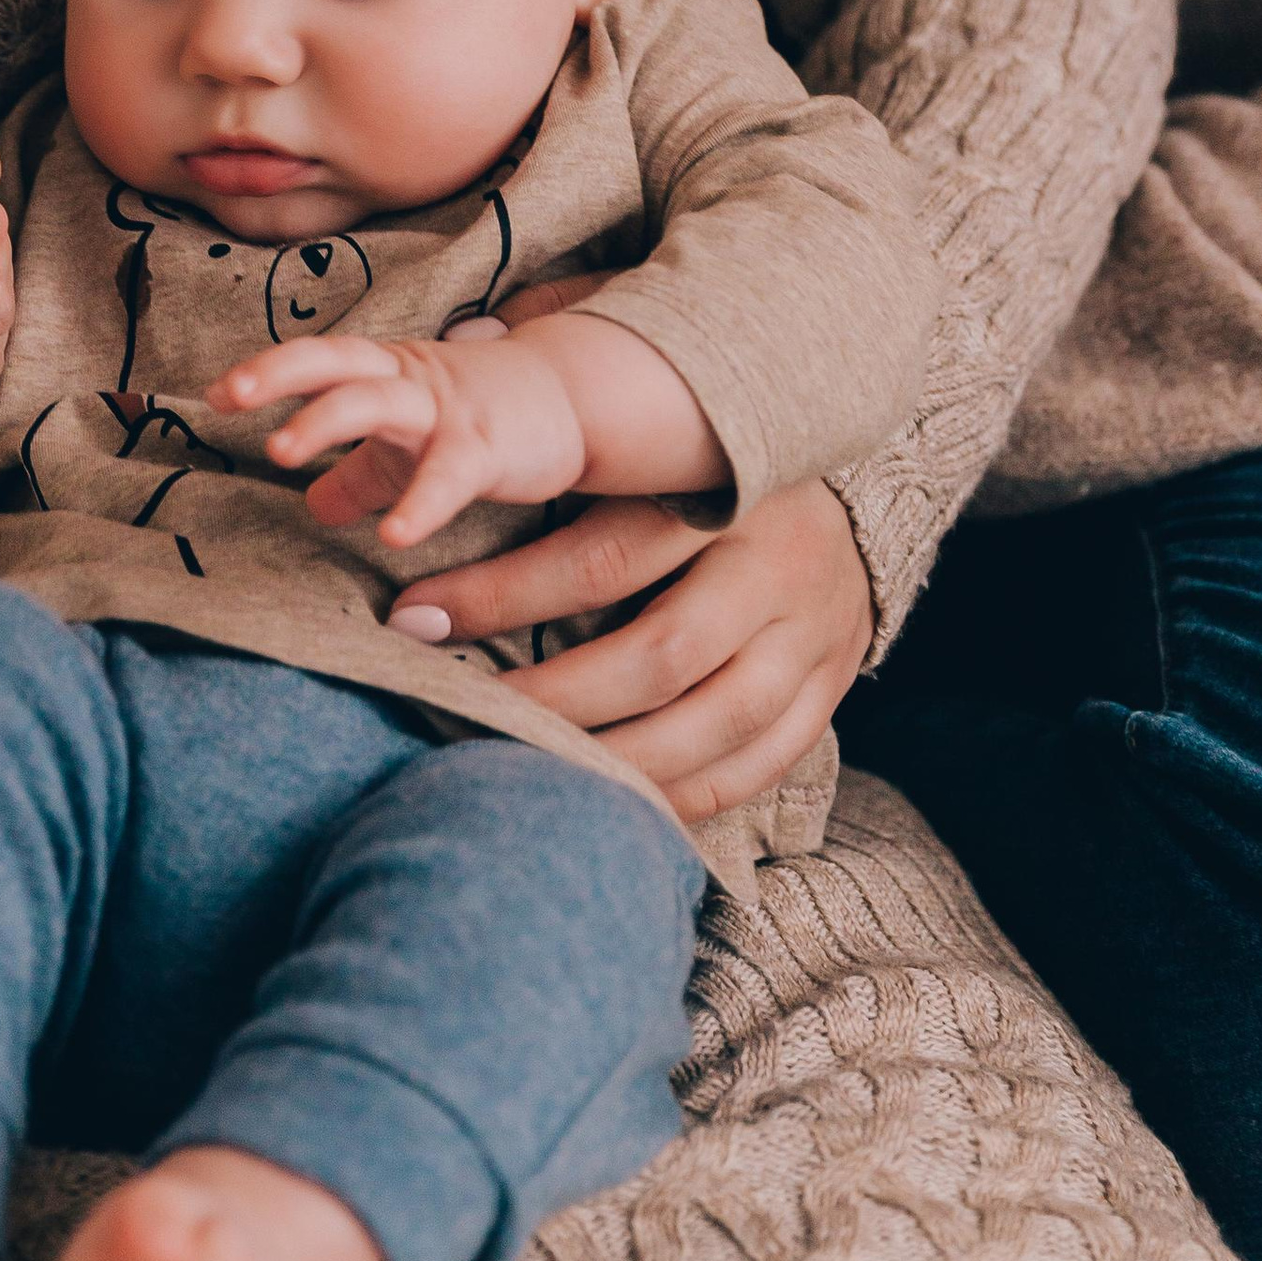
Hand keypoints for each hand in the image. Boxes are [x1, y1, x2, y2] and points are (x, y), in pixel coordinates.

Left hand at [215, 329, 590, 551]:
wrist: (575, 404)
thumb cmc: (480, 421)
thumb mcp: (409, 446)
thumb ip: (360, 472)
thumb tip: (312, 505)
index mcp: (387, 376)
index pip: (321, 362)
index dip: (269, 370)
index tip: (215, 394)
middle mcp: (410, 383)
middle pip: (338, 362)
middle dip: (281, 371)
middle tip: (229, 396)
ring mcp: (447, 412)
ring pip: (379, 401)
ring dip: (325, 420)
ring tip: (277, 450)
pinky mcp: (487, 450)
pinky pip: (447, 475)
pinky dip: (419, 503)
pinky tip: (392, 536)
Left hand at [396, 472, 877, 823]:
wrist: (847, 506)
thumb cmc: (707, 481)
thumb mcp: (651, 458)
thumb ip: (571, 483)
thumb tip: (433, 509)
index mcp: (720, 490)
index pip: (601, 557)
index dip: (502, 595)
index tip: (414, 620)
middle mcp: (775, 563)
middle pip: (658, 655)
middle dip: (551, 699)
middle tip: (465, 714)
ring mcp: (813, 634)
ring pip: (712, 724)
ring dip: (614, 762)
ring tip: (530, 772)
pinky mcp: (830, 690)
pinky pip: (758, 764)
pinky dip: (685, 796)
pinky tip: (616, 802)